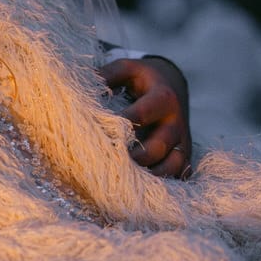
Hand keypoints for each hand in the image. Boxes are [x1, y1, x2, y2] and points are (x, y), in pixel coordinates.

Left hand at [99, 55, 191, 178]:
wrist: (173, 84)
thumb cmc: (142, 79)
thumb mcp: (127, 69)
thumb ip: (106, 75)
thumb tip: (77, 87)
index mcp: (162, 98)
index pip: (142, 114)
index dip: (121, 126)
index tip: (99, 135)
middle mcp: (176, 122)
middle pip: (158, 146)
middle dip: (134, 158)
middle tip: (108, 167)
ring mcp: (182, 141)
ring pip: (173, 166)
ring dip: (149, 177)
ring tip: (123, 184)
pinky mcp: (183, 155)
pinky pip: (179, 174)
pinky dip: (162, 184)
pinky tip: (139, 190)